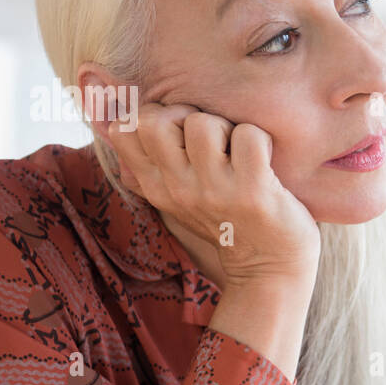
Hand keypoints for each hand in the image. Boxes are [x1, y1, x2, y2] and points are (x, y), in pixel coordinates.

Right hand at [103, 102, 320, 286]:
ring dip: (227, 127)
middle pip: (153, 120)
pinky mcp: (253, 192)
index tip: (180, 133)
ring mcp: (215, 191)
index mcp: (157, 187)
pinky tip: (264, 163)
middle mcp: (179, 190)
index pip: (123, 130)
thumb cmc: (227, 221)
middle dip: (186, 114)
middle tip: (212, 137)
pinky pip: (249, 135)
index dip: (153, 115)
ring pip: (203, 122)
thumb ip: (152, 166)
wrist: (269, 270)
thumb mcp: (178, 199)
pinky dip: (261, 141)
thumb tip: (116, 123)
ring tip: (239, 153)